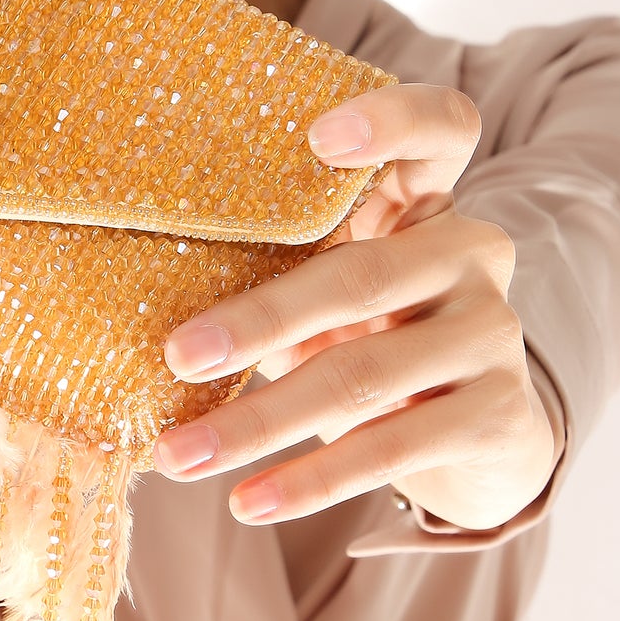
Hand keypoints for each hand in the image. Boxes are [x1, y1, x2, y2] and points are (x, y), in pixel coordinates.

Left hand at [152, 83, 558, 530]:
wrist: (472, 435)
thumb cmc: (362, 334)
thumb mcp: (322, 286)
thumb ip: (266, 265)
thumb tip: (119, 284)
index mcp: (423, 200)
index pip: (438, 127)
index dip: (389, 120)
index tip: (318, 135)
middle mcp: (471, 252)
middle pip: (361, 276)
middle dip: (257, 321)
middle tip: (176, 355)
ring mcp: (492, 333)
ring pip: (364, 375)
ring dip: (259, 423)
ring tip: (178, 457)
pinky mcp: (501, 415)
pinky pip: (396, 447)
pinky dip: (312, 479)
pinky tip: (249, 501)